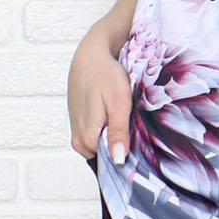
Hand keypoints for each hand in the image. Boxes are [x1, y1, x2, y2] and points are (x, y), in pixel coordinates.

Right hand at [67, 26, 133, 163]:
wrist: (89, 56)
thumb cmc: (105, 74)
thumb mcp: (119, 103)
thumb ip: (118, 133)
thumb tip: (118, 161)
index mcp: (87, 138)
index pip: (112, 162)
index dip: (130, 155)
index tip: (142, 145)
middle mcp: (78, 140)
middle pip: (106, 156)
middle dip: (122, 146)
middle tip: (135, 127)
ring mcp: (76, 133)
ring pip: (102, 147)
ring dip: (115, 137)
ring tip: (125, 118)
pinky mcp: (78, 125)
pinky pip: (96, 137)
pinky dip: (107, 130)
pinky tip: (114, 115)